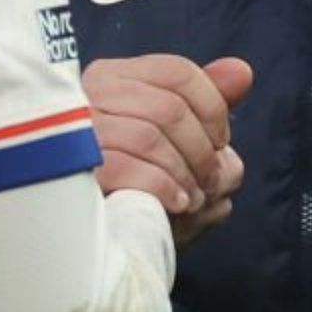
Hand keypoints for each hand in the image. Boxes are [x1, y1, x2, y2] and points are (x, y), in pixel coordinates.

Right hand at [85, 52, 254, 243]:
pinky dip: (163, 187)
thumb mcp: (181, 141)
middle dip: (202, 150)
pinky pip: (125, 167)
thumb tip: (242, 72)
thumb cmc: (143, 183)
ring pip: (148, 137)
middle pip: (168, 107)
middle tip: (210, 181)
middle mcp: (88, 95)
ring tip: (194, 198)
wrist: (104, 238)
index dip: (212, 108)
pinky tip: (176, 203)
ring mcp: (74, 132)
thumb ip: (209, 102)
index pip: (177, 73)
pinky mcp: (70, 169)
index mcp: (114, 78)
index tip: (220, 142)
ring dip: (184, 173)